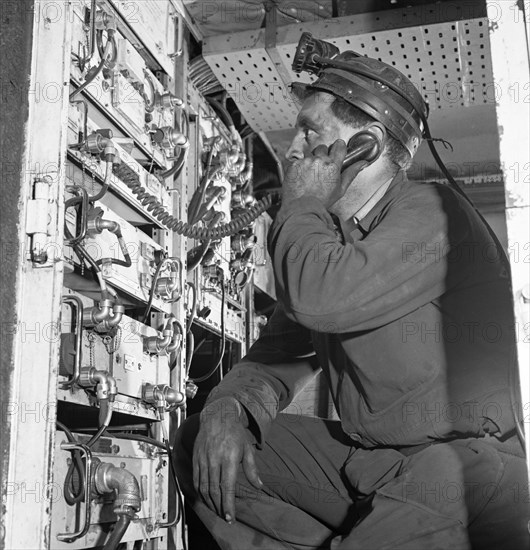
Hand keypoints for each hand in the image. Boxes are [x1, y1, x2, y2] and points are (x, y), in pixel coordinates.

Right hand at [193, 397, 262, 522]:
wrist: (217, 416)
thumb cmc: (234, 432)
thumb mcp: (247, 449)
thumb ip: (251, 469)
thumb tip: (259, 486)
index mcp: (229, 458)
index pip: (227, 487)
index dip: (228, 504)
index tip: (230, 517)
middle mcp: (214, 460)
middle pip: (214, 491)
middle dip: (219, 507)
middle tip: (225, 517)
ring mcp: (203, 459)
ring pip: (203, 487)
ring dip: (209, 502)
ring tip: (216, 510)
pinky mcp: (196, 458)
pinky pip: (196, 479)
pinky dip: (199, 492)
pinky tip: (205, 498)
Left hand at [282, 139, 349, 207]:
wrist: (302, 208)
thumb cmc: (321, 201)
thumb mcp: (340, 189)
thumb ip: (351, 173)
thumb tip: (362, 163)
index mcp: (332, 166)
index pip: (339, 146)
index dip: (338, 147)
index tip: (337, 149)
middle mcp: (319, 161)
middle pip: (323, 148)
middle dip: (322, 155)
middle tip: (321, 169)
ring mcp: (305, 162)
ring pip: (310, 154)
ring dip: (311, 161)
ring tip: (310, 175)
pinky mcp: (294, 164)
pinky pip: (298, 160)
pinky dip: (300, 167)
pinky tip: (301, 178)